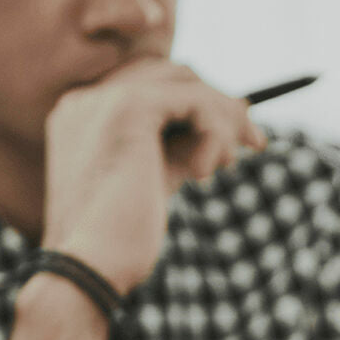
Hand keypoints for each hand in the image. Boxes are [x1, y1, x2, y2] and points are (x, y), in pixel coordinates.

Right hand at [41, 56, 266, 295]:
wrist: (92, 265)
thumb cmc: (121, 240)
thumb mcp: (153, 182)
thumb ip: (177, 149)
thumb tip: (226, 132)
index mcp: (84, 115)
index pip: (153, 85)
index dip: (200, 104)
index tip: (237, 135)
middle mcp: (88, 98)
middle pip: (174, 75)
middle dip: (222, 106)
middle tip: (255, 143)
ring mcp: (104, 98)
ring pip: (188, 83)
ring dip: (224, 121)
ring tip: (229, 165)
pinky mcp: (130, 108)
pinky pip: (196, 100)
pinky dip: (216, 132)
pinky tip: (206, 172)